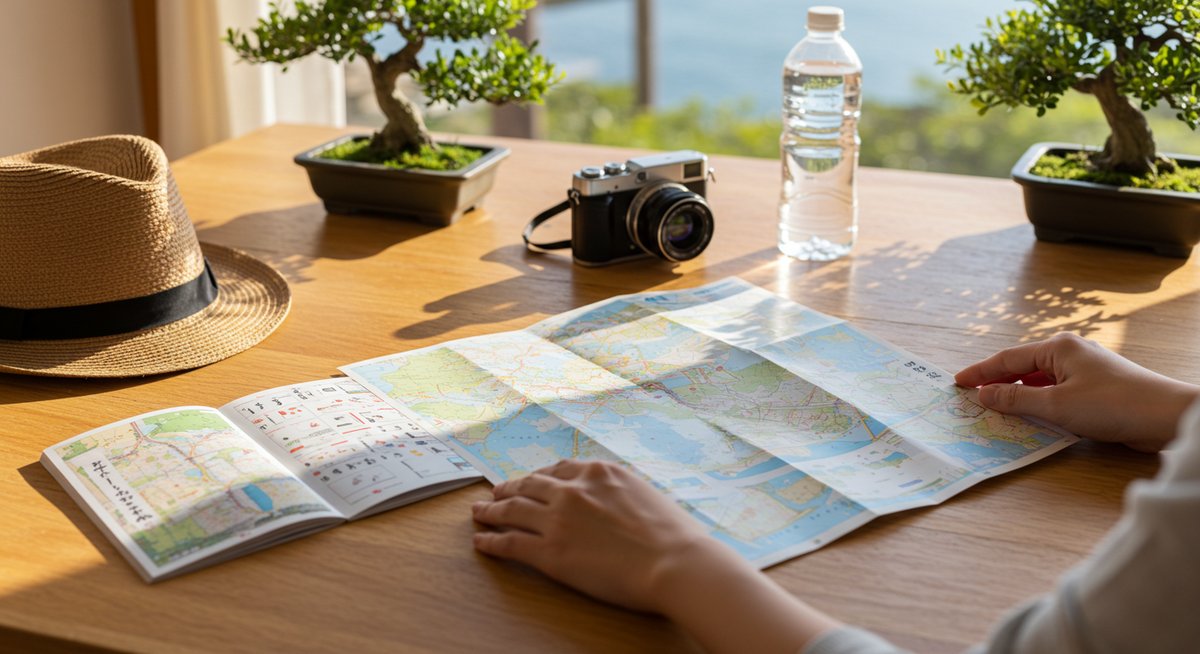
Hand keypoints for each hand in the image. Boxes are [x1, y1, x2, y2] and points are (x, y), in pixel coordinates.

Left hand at [471, 459, 709, 611]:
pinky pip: (509, 543)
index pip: (558, 469)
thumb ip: (620, 492)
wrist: (673, 562)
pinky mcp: (549, 552)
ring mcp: (557, 520)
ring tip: (479, 512)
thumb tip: (616, 500)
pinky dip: (491, 541)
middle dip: (509, 488)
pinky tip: (481, 541)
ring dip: (491, 510)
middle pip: (529, 485)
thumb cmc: (673, 535)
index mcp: (597, 472)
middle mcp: (572, 490)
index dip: (539, 476)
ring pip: (512, 509)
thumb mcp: (645, 494)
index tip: (531, 481)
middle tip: (495, 493)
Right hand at [955, 333, 1199, 451]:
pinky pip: (1057, 393)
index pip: (1008, 359)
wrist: (1166, 416)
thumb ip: (1016, 399)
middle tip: (972, 398)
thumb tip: (983, 394)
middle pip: (1023, 368)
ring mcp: (1085, 370)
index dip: (980, 373)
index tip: (957, 383)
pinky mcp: (1096, 388)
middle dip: (998, 383)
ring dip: (1020, 396)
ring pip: (1040, 382)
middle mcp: (1070, 353)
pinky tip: (1032, 419)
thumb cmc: (1113, 404)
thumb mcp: (1056, 405)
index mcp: (1058, 348)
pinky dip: (1040, 404)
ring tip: (996, 411)